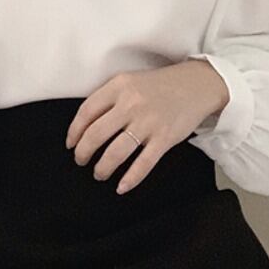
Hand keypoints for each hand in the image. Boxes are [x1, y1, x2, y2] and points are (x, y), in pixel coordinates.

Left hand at [65, 58, 229, 194]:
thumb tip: (84, 126)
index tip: (71, 144)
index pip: (86, 112)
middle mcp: (131, 103)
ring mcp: (149, 122)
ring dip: (102, 168)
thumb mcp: (130, 82)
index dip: (74, 132)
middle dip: (83, 153)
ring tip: (99, 173)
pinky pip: (143, 164)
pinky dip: (130, 179)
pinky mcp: (165, 138)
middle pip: (96, 135)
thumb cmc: (160, 85)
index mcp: (119, 86)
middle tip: (81, 161)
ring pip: (116, 152)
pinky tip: (121, 187)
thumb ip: (108, 99)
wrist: (197, 85)